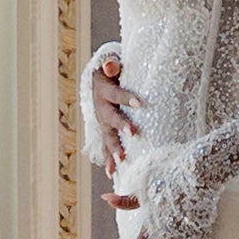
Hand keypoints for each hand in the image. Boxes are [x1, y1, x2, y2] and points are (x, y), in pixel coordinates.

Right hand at [88, 49, 137, 177]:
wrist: (98, 82)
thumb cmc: (112, 73)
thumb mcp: (111, 65)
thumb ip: (112, 64)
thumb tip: (111, 65)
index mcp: (105, 91)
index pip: (117, 94)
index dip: (127, 98)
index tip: (140, 103)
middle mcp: (101, 109)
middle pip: (111, 119)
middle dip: (121, 127)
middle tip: (133, 133)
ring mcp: (102, 123)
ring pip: (107, 137)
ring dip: (114, 149)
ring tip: (122, 160)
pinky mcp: (104, 133)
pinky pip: (105, 148)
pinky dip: (108, 160)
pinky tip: (112, 174)